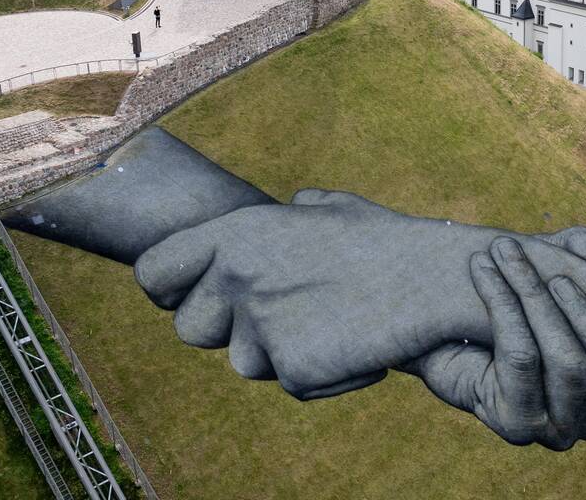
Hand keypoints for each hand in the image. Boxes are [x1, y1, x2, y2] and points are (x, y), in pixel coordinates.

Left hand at [133, 189, 585, 398]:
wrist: (431, 279)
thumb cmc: (384, 243)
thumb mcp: (328, 211)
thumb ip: (291, 214)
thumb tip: (294, 203)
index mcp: (237, 232)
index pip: (153, 272)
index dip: (169, 291)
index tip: (190, 297)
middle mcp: (238, 275)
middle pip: (191, 329)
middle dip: (228, 329)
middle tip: (279, 317)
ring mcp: (262, 322)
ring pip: (243, 362)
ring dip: (279, 352)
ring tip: (329, 323)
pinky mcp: (292, 366)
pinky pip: (291, 382)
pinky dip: (322, 374)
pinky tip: (354, 345)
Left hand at [402, 237, 585, 464]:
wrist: (445, 330)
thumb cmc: (513, 297)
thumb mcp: (552, 267)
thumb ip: (581, 253)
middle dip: (584, 306)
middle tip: (551, 263)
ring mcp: (558, 427)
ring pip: (567, 360)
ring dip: (533, 294)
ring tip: (505, 252)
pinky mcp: (516, 423)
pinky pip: (520, 357)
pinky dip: (504, 304)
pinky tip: (483, 272)